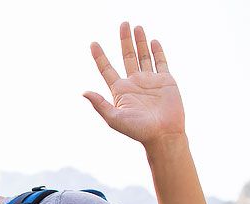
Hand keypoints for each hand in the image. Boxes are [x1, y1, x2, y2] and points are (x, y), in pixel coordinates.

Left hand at [85, 22, 185, 145]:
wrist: (163, 134)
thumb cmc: (138, 130)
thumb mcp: (114, 118)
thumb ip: (100, 104)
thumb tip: (84, 92)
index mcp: (120, 91)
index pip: (107, 69)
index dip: (100, 56)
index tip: (93, 43)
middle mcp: (134, 83)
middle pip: (127, 56)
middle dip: (124, 41)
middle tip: (123, 24)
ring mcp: (150, 80)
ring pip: (143, 56)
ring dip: (140, 41)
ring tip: (136, 27)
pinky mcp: (166, 80)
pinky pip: (161, 62)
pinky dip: (157, 51)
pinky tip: (153, 41)